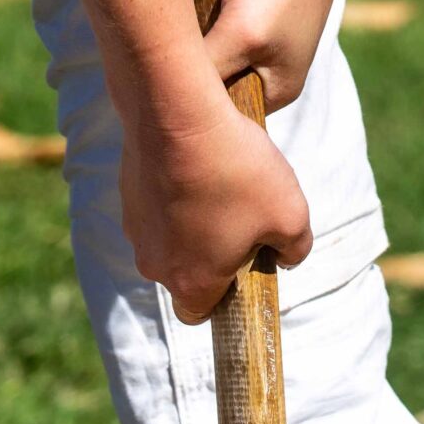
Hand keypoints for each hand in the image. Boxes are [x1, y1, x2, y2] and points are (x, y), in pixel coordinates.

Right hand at [119, 67, 311, 323]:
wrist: (177, 109)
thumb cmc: (236, 169)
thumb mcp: (292, 214)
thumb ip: (296, 248)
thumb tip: (289, 256)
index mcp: (191, 282)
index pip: (200, 314)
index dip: (224, 297)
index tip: (244, 267)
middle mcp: (154, 263)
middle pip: (185, 274)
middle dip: (212, 255)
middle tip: (241, 218)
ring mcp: (136, 227)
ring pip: (169, 237)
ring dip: (192, 221)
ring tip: (220, 182)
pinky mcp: (127, 191)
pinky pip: (157, 204)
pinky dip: (175, 192)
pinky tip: (198, 162)